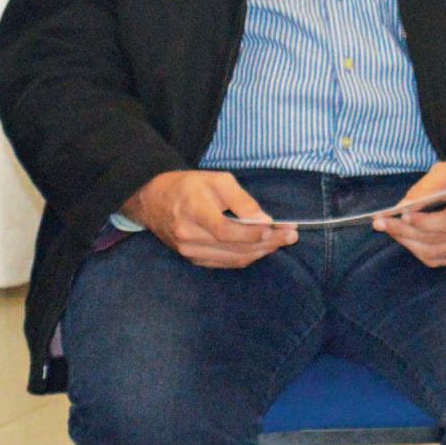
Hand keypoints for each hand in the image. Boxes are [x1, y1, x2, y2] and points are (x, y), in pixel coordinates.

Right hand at [125, 168, 297, 267]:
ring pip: (233, 258)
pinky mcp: (193, 260)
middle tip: (291, 235)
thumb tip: (265, 221)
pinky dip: (247, 257)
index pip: (225, 230)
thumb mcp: (217, 180)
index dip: (252, 232)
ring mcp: (189, 251)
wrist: (154, 200)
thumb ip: (241, 200)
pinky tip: (262, 248)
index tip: (276, 228)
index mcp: (193, 212)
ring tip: (282, 241)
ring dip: (261, 252)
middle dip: (267, 242)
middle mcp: (188, 236)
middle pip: (234, 247)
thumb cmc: (189, 186)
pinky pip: (226, 263)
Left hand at [373, 156, 445, 267]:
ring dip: (408, 243)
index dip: (422, 222)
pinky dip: (420, 251)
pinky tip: (408, 239)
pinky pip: (440, 259)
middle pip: (436, 239)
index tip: (401, 214)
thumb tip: (402, 206)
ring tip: (391, 230)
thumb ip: (426, 187)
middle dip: (403, 232)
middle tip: (380, 223)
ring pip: (435, 253)